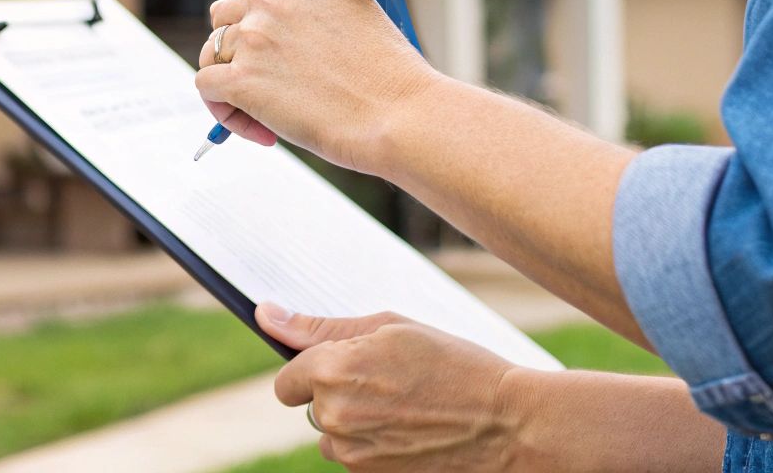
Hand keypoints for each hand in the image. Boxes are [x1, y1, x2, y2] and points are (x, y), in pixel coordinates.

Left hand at [195, 0, 440, 171]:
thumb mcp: (353, 14)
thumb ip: (310, 12)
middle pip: (223, 18)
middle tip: (272, 85)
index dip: (252, 20)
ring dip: (231, 83)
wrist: (402, 114)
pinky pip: (206, 85)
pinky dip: (225, 111)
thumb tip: (271, 39)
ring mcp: (255, 35)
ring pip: (212, 53)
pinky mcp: (242, 78)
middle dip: (240, 52)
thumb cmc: (388, 76)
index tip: (271, 48)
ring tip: (266, 114)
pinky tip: (261, 129)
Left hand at [258, 304, 525, 471]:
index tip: (333, 366)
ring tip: (406, 407)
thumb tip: (265, 315)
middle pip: (312, 406)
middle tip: (389, 382)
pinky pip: (357, 457)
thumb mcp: (391, 329)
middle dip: (338, 393)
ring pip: (333, 435)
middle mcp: (334, 416)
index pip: (286, 380)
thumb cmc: (453, 364)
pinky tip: (413, 431)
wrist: (507, 424)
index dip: (310, 370)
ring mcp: (353, 454)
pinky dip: (376, 445)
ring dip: (355, 422)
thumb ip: (320, 327)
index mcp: (333, 370)